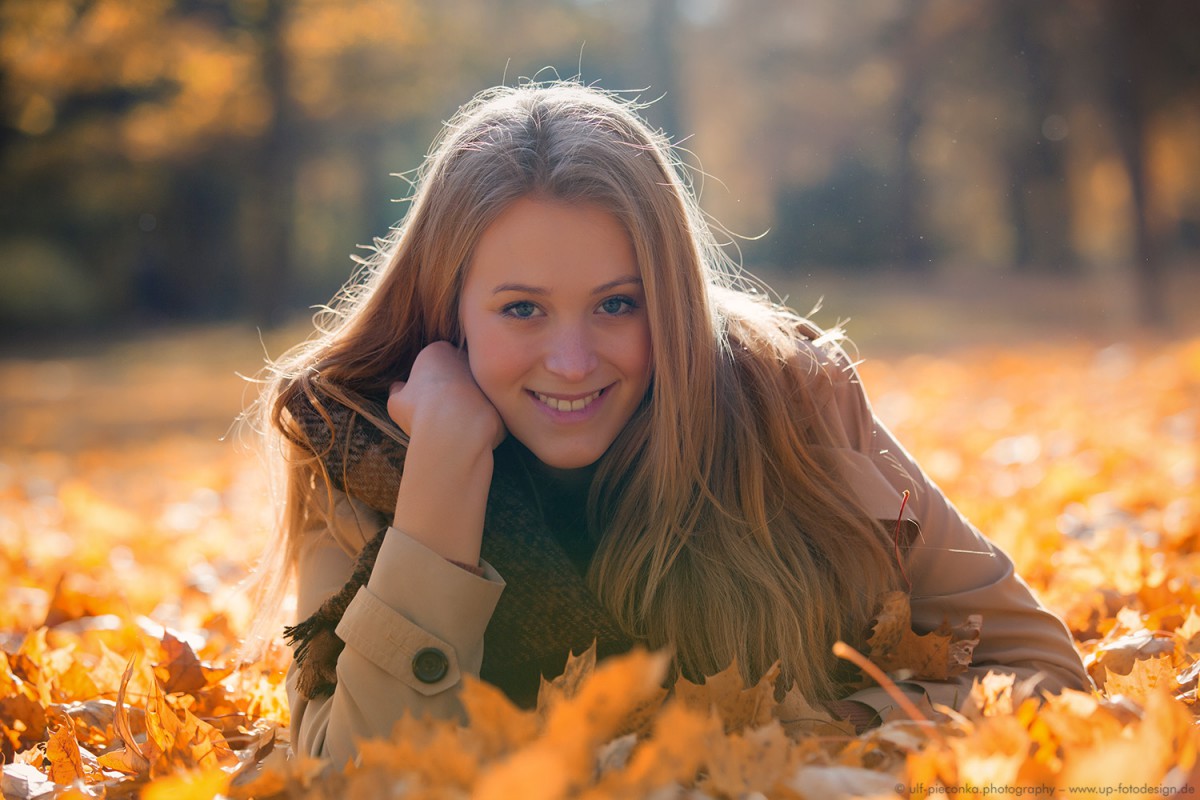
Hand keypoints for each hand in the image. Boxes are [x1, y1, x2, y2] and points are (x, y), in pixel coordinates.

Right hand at [386, 341, 506, 451]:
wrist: (454, 430)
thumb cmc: (419, 411)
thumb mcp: (396, 401)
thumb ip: (398, 391)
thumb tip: (398, 388)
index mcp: (438, 350)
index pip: (435, 359)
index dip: (429, 380)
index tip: (425, 398)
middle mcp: (467, 358)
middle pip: (459, 371)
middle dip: (454, 388)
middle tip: (443, 411)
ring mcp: (487, 377)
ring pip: (477, 390)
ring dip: (470, 403)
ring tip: (457, 425)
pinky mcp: (502, 399)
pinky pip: (491, 410)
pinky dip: (484, 420)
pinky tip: (473, 433)